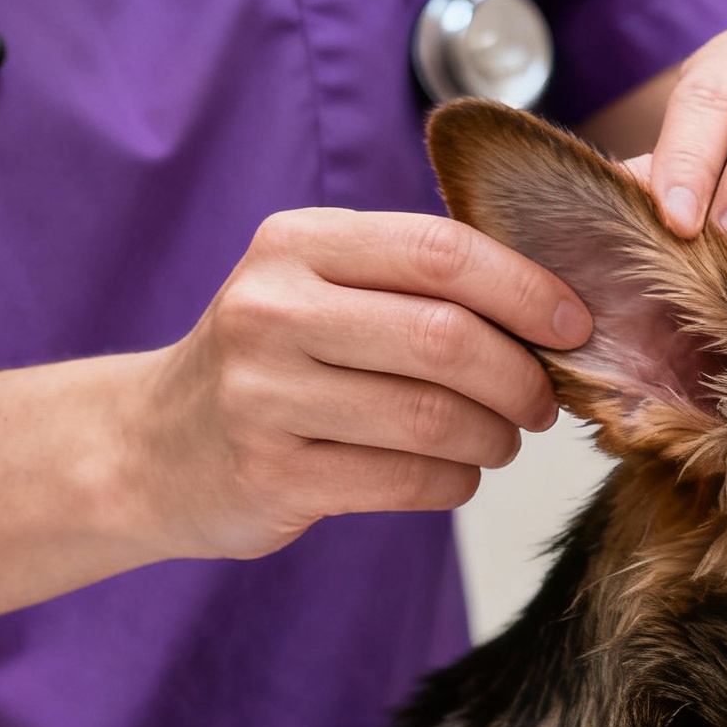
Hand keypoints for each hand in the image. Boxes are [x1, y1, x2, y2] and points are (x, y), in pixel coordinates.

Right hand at [122, 209, 592, 558]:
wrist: (151, 449)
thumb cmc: (272, 364)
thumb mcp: (318, 288)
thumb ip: (415, 280)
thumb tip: (558, 297)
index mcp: (295, 245)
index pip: (440, 251)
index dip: (526, 288)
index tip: (575, 324)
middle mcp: (272, 311)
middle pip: (447, 338)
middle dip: (521, 377)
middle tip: (543, 401)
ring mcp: (265, 397)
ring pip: (433, 418)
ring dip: (493, 437)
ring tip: (500, 440)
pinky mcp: (273, 476)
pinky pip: (406, 480)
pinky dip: (454, 481)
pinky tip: (453, 472)